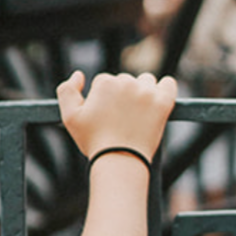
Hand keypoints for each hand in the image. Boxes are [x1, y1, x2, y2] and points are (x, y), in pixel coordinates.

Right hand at [55, 70, 176, 162]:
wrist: (119, 161)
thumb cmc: (94, 142)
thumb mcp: (69, 118)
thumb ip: (66, 91)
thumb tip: (79, 74)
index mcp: (105, 83)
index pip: (105, 82)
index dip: (102, 100)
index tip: (104, 116)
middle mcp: (127, 82)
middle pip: (126, 80)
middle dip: (122, 96)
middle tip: (119, 119)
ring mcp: (147, 92)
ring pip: (146, 81)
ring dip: (142, 92)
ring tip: (135, 115)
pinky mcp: (164, 101)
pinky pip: (169, 84)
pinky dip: (164, 90)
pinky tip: (156, 102)